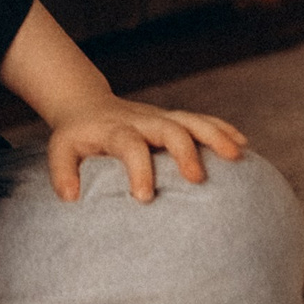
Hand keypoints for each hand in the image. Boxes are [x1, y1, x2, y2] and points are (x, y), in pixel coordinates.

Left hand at [45, 97, 247, 202]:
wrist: (86, 105)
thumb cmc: (76, 136)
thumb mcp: (60, 150)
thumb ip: (62, 173)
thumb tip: (70, 198)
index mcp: (115, 130)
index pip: (129, 144)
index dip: (138, 168)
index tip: (145, 197)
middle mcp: (142, 120)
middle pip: (168, 127)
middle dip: (185, 151)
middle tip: (198, 179)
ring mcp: (160, 117)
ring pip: (191, 120)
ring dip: (215, 135)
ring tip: (238, 156)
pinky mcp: (173, 118)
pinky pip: (201, 120)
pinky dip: (223, 129)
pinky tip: (243, 146)